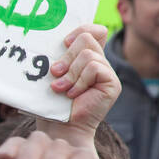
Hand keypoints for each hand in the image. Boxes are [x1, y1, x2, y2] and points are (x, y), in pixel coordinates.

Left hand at [44, 23, 120, 146]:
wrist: (60, 129)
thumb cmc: (52, 104)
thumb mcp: (52, 76)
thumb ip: (56, 57)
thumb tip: (46, 41)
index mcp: (86, 57)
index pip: (93, 30)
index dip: (80, 30)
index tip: (63, 43)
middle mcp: (99, 62)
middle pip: (87, 38)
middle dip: (67, 55)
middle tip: (55, 73)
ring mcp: (107, 72)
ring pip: (88, 54)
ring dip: (70, 72)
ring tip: (60, 88)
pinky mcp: (112, 83)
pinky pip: (94, 68)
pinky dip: (79, 81)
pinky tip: (73, 95)